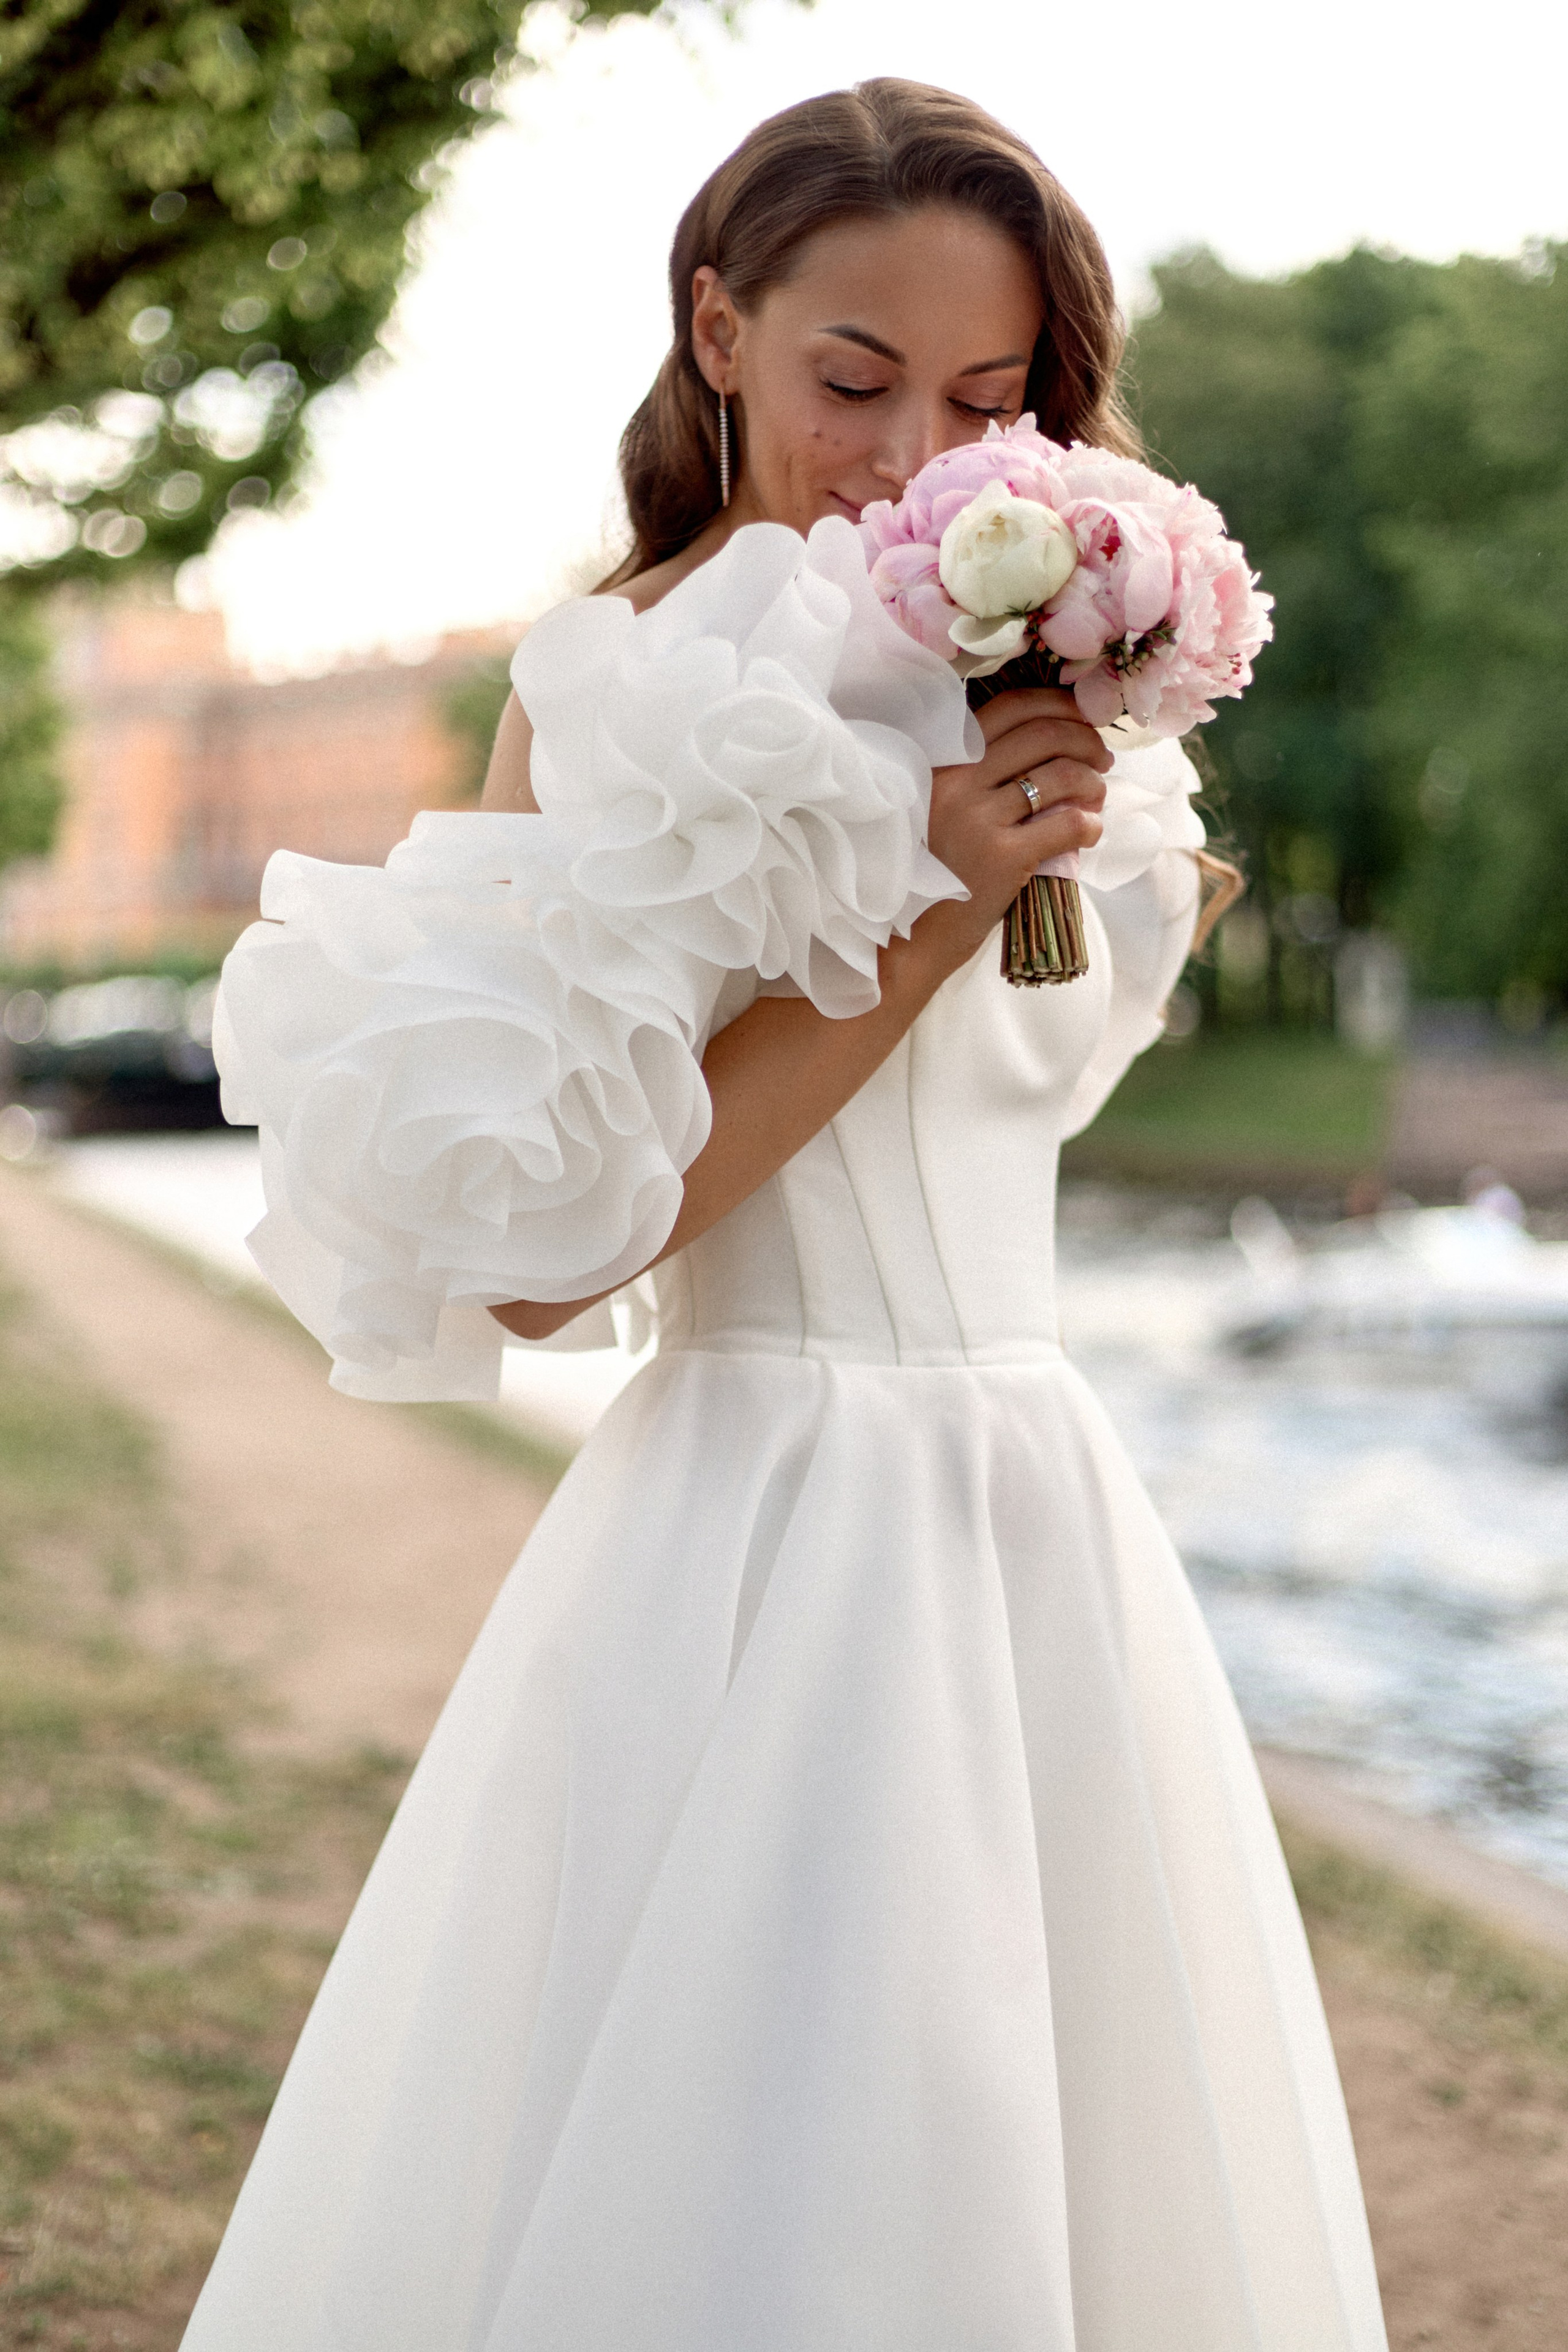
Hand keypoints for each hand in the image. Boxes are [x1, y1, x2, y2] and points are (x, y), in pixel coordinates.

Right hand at [920, 687, 1109, 969]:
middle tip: (1103, 760)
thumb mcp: (942, 807)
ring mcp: (978, 819)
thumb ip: (980, 774)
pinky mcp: (1001, 857)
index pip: (1008, 708)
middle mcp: (956, 782)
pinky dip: (1090, 824)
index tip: (1083, 719)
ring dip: (1093, 783)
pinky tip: (1091, 832)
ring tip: (1097, 798)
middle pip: (1042, 735)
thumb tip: (1052, 744)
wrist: (910, 935)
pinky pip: (1067, 824)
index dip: (1058, 706)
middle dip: (1086, 740)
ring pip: (1061, 776)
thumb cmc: (932, 870)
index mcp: (942, 762)